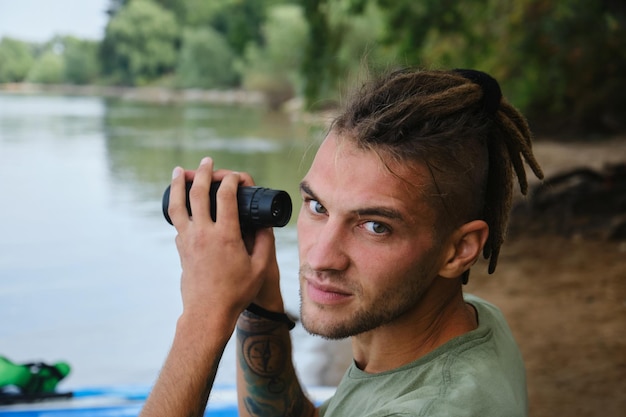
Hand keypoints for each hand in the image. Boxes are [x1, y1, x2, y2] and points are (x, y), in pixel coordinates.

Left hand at [167, 157, 280, 329]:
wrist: (208, 313)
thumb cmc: (237, 292)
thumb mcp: (259, 267)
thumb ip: (264, 241)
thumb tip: (264, 222)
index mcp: (225, 235)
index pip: (226, 196)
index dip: (233, 180)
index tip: (237, 177)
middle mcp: (203, 233)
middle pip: (198, 193)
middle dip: (203, 172)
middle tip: (207, 162)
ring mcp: (188, 240)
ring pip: (178, 204)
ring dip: (178, 184)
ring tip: (179, 171)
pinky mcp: (181, 248)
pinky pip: (177, 220)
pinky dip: (178, 206)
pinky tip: (181, 202)